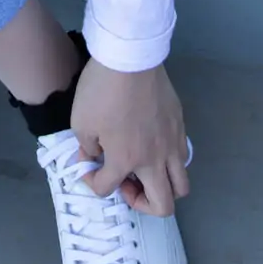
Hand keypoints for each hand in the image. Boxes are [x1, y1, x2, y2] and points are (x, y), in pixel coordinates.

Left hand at [69, 59, 190, 215]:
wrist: (131, 58)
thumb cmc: (101, 90)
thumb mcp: (80, 122)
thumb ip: (86, 148)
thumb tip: (93, 157)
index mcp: (126, 160)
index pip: (107, 189)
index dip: (92, 183)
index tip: (87, 167)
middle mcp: (155, 159)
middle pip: (163, 206)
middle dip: (141, 203)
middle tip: (125, 183)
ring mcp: (172, 143)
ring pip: (181, 185)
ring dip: (163, 187)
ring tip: (144, 169)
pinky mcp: (181, 126)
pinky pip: (182, 157)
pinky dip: (169, 163)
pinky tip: (152, 146)